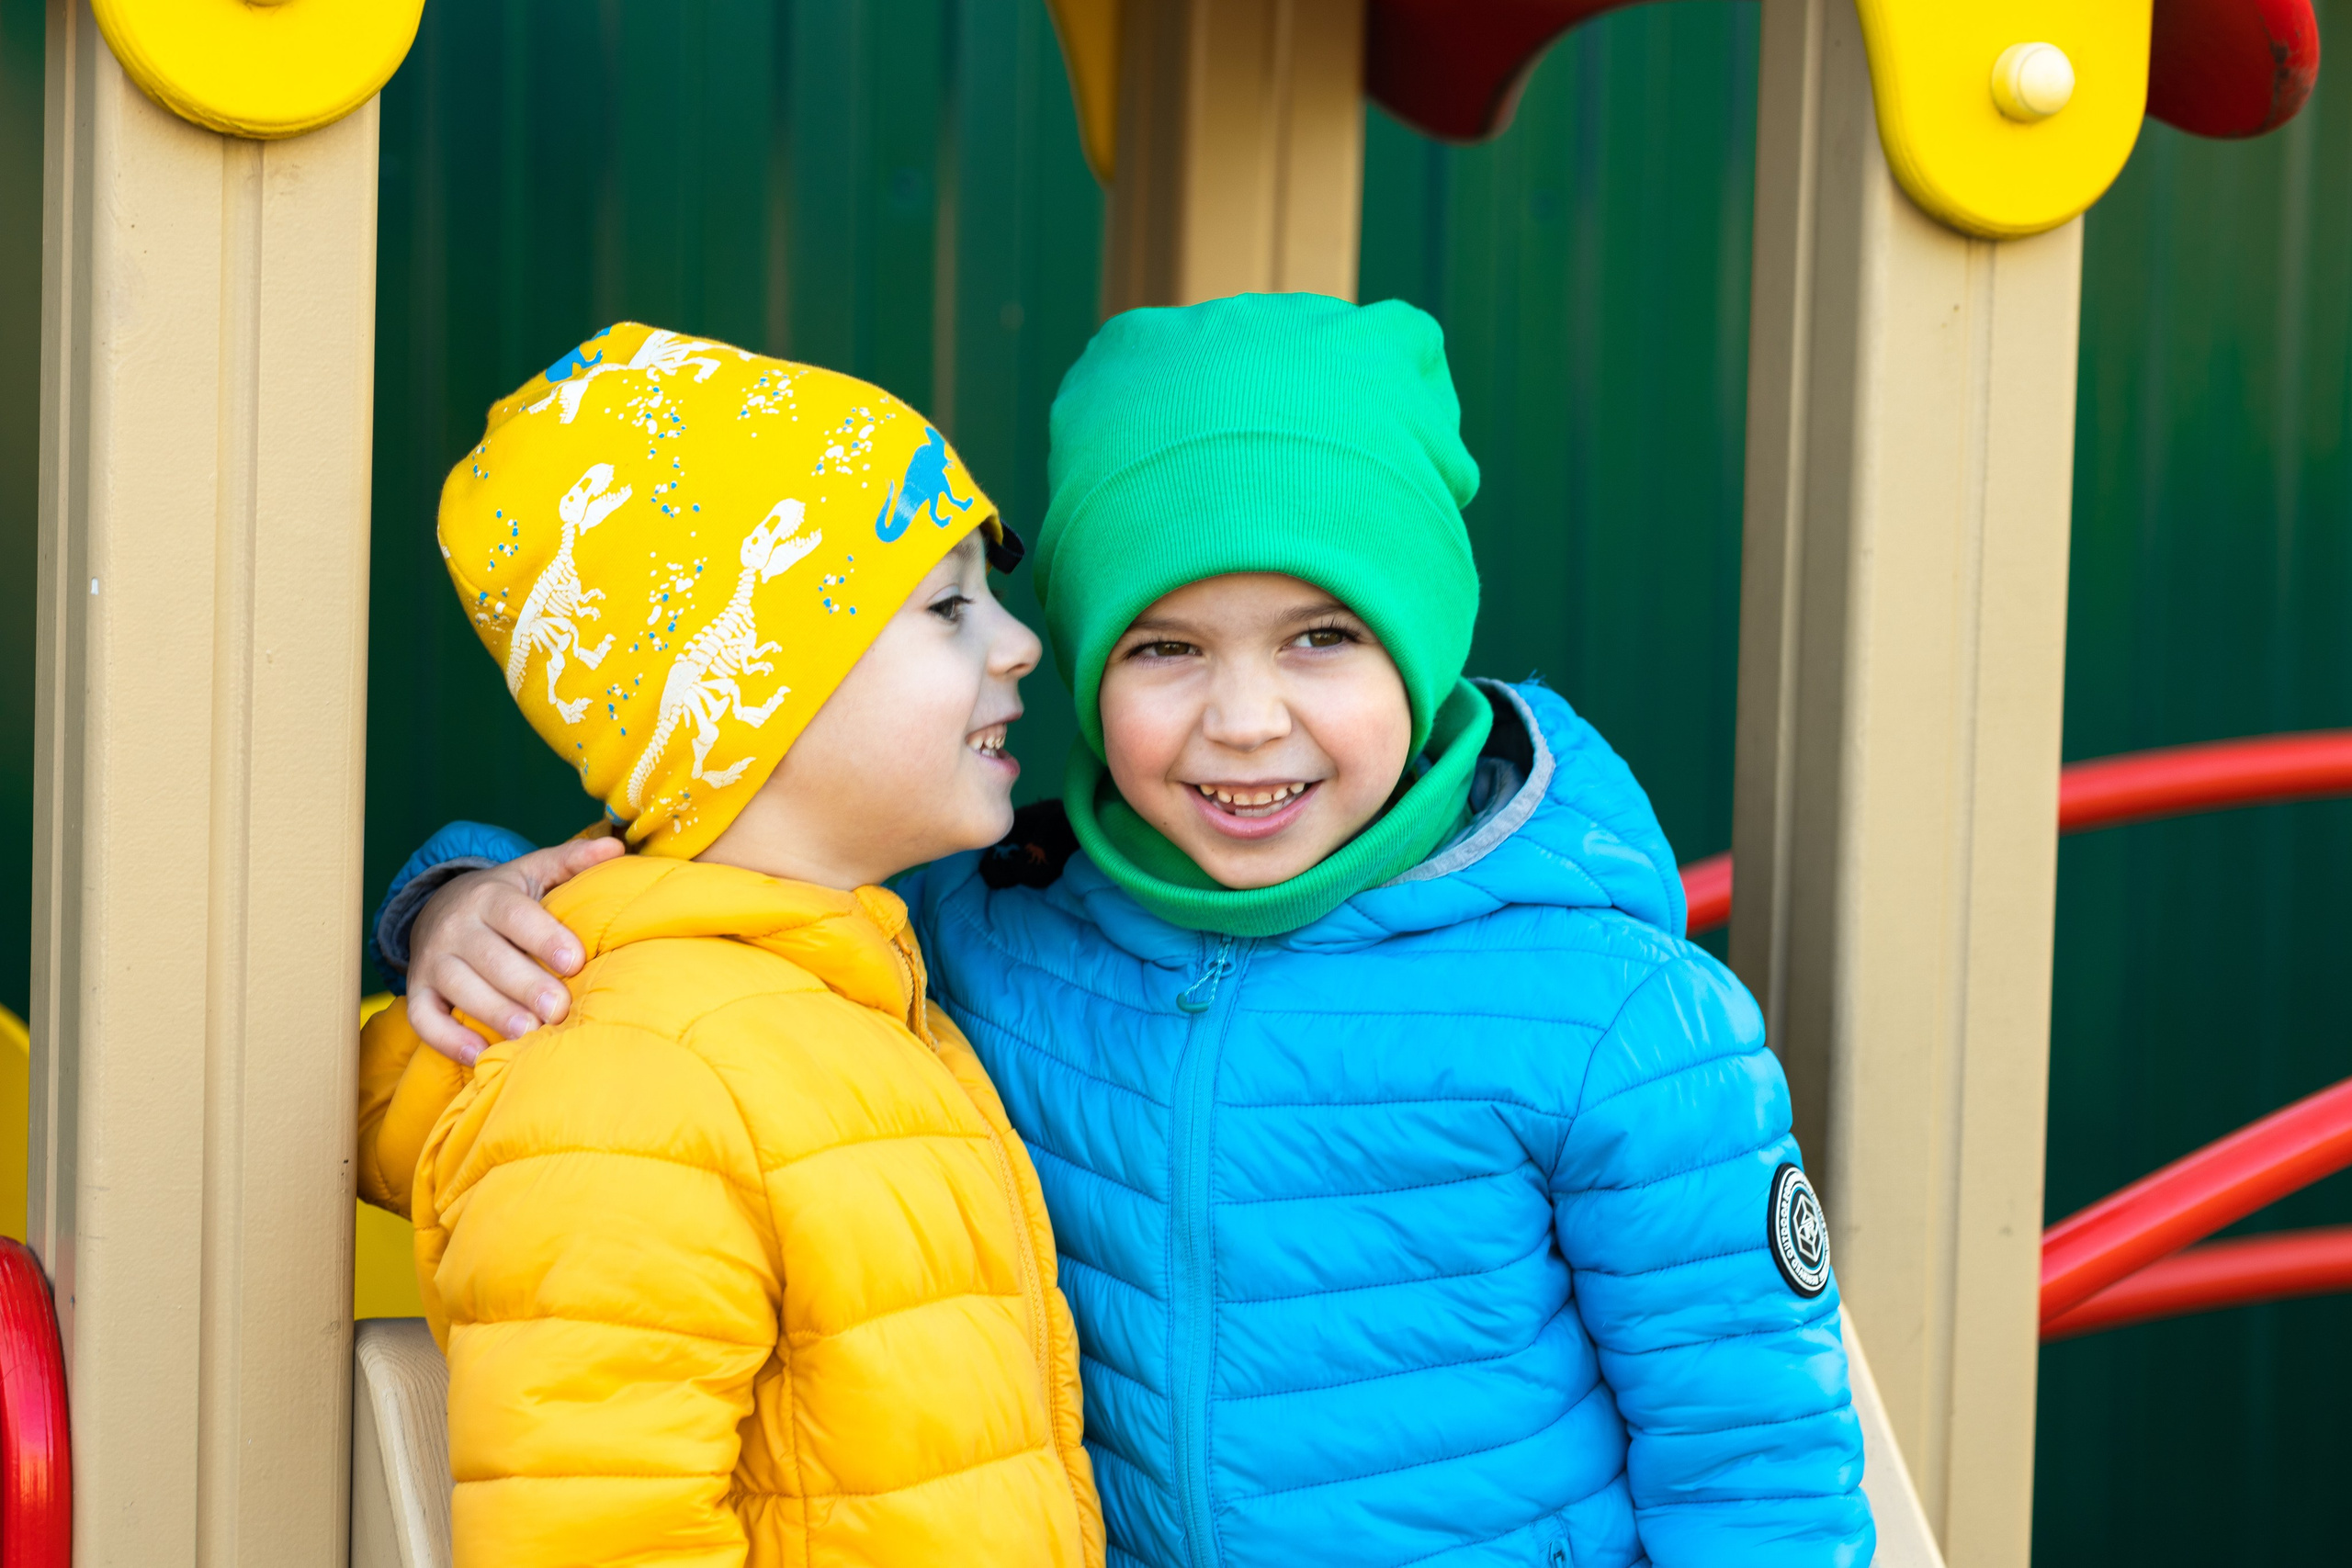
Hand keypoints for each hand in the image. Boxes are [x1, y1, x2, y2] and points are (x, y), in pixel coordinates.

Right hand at [405, 836, 624, 1063]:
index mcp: (489, 896)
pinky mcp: (418, 991)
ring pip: (458, 988)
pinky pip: (424, 1018)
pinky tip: (479, 1055)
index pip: (516, 915)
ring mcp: (433, 961)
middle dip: (524, 984)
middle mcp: (456, 928)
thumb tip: (615, 846)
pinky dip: (446, 1040)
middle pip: (489, 958)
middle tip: (558, 1009)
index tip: (575, 961)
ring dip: (492, 1012)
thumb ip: (573, 860)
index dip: (544, 937)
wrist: (440, 907)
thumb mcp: (534, 870)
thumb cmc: (505, 897)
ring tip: (527, 1032)